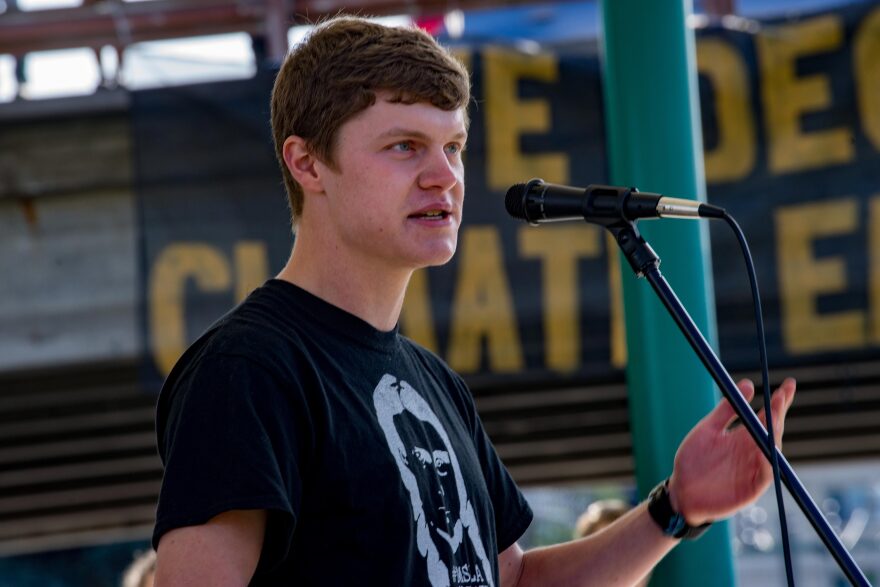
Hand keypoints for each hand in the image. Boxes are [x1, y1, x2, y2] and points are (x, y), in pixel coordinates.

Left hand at [667, 377, 795, 526]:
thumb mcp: (707, 430)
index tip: (789, 385)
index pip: (767, 417)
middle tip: (781, 396)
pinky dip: (767, 463)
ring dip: (774, 434)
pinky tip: (766, 450)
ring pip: (771, 451)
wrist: (681, 491)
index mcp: (743, 437)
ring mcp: (754, 470)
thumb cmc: (693, 461)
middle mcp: (752, 452)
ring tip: (774, 416)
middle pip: (773, 431)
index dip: (779, 402)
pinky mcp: (752, 489)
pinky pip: (765, 475)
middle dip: (778, 413)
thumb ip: (725, 410)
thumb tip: (747, 383)